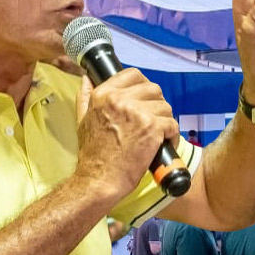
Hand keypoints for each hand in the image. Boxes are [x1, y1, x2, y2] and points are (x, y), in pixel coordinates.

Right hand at [73, 70, 178, 204]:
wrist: (99, 180)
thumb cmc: (93, 155)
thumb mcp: (82, 121)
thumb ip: (84, 97)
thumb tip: (86, 79)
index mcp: (103, 94)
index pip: (133, 74)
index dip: (143, 86)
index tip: (145, 100)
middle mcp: (120, 99)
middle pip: (153, 89)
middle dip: (156, 105)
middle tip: (152, 121)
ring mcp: (138, 112)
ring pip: (165, 107)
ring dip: (165, 121)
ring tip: (157, 136)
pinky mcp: (152, 127)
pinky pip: (172, 124)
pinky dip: (172, 136)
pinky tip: (163, 145)